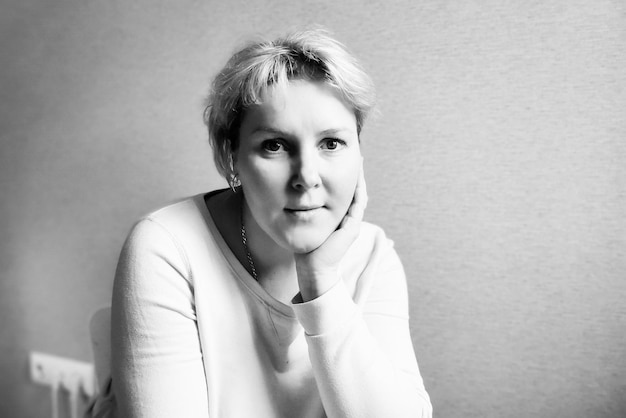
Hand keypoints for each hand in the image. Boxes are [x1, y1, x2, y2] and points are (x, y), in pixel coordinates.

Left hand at [295, 163, 367, 301]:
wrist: (312, 269)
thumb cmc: (306, 248)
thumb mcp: (304, 222)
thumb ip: (303, 210)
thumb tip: (293, 194)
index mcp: (338, 217)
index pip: (342, 191)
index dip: (342, 175)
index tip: (339, 158)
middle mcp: (347, 219)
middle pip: (353, 190)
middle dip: (353, 172)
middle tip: (355, 153)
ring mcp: (352, 223)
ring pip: (358, 194)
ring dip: (359, 177)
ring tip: (359, 159)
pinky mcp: (352, 227)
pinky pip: (358, 203)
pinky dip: (358, 188)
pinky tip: (357, 175)